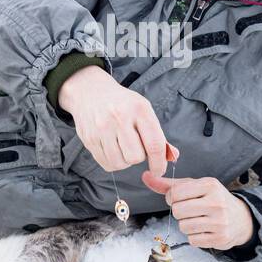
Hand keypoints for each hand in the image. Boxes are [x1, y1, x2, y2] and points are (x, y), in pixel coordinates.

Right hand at [58, 66, 178, 176]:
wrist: (90, 91)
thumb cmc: (123, 104)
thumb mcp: (143, 110)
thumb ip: (157, 134)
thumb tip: (172, 156)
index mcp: (139, 109)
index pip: (154, 145)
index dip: (159, 163)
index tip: (159, 170)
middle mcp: (119, 118)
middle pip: (135, 157)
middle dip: (138, 157)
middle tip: (135, 146)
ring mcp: (102, 128)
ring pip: (120, 163)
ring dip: (125, 161)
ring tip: (122, 146)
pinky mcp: (89, 138)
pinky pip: (106, 163)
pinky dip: (113, 162)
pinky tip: (112, 149)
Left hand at [141, 172, 256, 250]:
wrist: (241, 219)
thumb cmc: (212, 199)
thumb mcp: (195, 187)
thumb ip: (169, 184)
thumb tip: (145, 176)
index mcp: (209, 185)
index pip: (175, 193)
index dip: (171, 198)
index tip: (180, 199)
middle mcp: (216, 202)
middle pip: (177, 211)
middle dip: (179, 212)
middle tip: (190, 211)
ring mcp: (219, 221)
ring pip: (184, 227)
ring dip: (186, 225)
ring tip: (198, 220)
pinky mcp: (220, 238)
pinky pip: (192, 240)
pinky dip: (194, 236)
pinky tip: (204, 230)